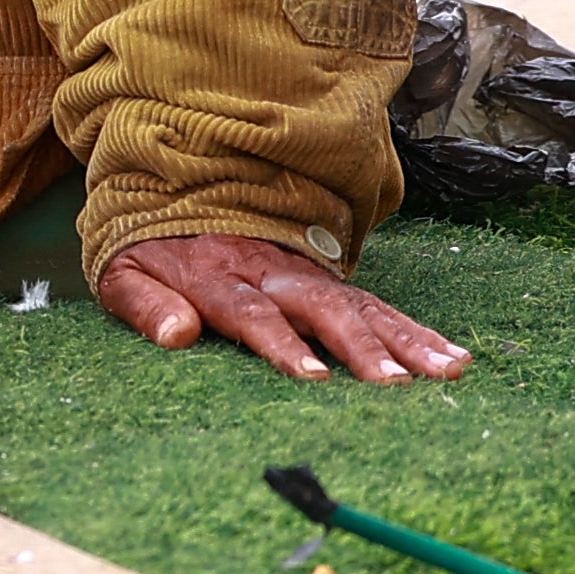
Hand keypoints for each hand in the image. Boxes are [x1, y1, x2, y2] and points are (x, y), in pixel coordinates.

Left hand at [95, 233, 471, 385]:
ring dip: (403, 339)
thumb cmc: (148, 246)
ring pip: (359, 305)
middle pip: (320, 308)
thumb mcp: (123, 270)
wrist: (174, 189)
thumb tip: (174, 335)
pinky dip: (415, 330)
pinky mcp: (327, 281)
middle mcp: (270, 272)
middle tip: (394, 384)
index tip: (310, 376)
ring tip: (444, 370)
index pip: (251, 312)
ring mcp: (304, 274)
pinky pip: (376, 305)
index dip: (280, 343)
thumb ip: (145, 305)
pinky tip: (451, 356)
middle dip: (360, 346)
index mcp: (216, 275)